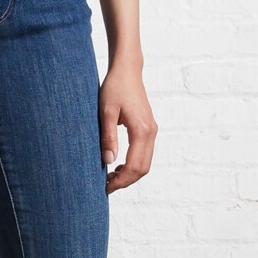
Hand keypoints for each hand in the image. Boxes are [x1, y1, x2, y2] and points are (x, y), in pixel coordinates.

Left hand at [99, 64, 157, 194]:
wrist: (127, 70)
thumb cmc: (115, 87)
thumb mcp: (106, 111)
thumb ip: (108, 137)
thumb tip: (108, 161)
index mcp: (142, 131)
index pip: (135, 166)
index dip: (121, 181)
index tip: (106, 187)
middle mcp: (151, 133)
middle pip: (143, 169)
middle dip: (126, 181)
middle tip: (107, 185)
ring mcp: (152, 130)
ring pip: (145, 162)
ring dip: (130, 173)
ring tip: (110, 176)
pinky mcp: (149, 127)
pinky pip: (145, 153)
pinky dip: (134, 163)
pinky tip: (118, 163)